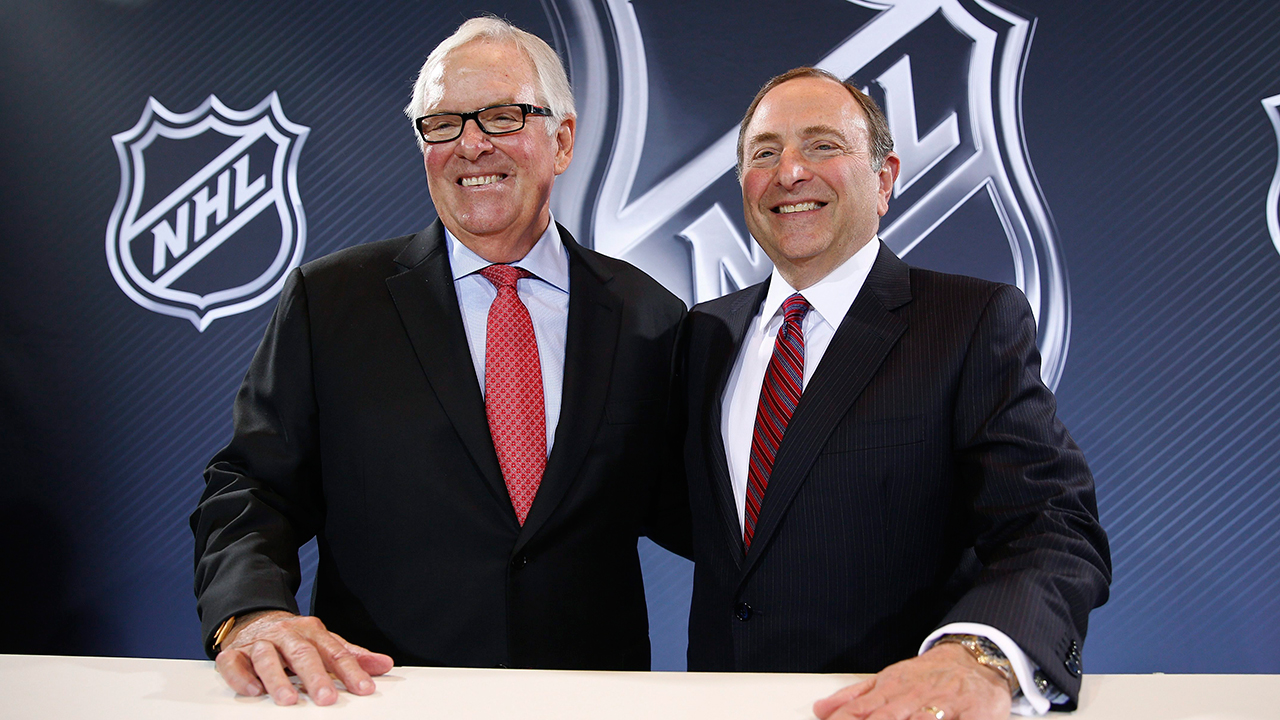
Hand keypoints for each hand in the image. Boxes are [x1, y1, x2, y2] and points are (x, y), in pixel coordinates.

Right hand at [214, 610, 393, 705]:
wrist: (253, 619)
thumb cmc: (294, 638)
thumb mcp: (324, 643)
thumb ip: (352, 655)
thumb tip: (385, 665)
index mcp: (312, 632)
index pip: (335, 652)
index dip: (351, 671)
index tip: (364, 689)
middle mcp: (287, 634)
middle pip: (303, 654)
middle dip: (316, 677)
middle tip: (327, 699)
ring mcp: (260, 642)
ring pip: (268, 658)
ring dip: (278, 680)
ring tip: (289, 701)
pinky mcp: (234, 652)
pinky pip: (234, 663)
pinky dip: (241, 677)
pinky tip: (253, 691)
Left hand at [813, 643, 1011, 719]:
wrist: (973, 660)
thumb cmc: (927, 675)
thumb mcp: (887, 680)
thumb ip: (854, 697)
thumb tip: (821, 709)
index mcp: (891, 689)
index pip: (860, 710)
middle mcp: (914, 697)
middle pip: (887, 718)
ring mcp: (944, 704)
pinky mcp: (974, 713)